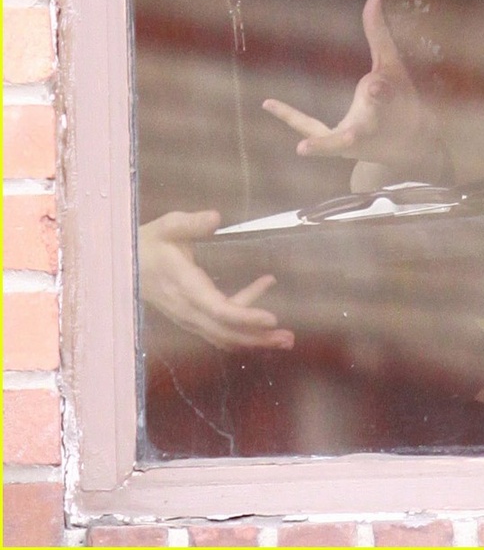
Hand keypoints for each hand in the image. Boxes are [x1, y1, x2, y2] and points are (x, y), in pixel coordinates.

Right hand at [138, 210, 294, 351]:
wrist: (124, 266)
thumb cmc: (149, 243)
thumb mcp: (167, 226)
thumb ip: (191, 223)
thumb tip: (215, 217)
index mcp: (185, 287)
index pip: (218, 310)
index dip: (245, 316)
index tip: (271, 318)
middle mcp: (189, 309)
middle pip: (226, 332)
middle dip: (258, 337)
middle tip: (288, 338)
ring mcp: (189, 317)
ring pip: (224, 335)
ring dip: (254, 338)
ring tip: (284, 337)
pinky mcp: (192, 317)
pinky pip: (220, 327)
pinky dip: (243, 323)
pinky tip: (261, 298)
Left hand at [263, 0, 441, 178]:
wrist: (407, 142)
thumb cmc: (399, 99)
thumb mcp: (392, 63)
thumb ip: (380, 31)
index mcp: (390, 106)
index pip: (385, 98)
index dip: (380, 92)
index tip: (375, 87)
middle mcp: (373, 128)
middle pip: (367, 127)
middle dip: (359, 129)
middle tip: (354, 132)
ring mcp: (353, 141)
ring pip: (338, 143)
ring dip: (323, 147)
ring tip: (303, 148)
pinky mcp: (337, 144)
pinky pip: (312, 130)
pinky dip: (292, 118)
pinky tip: (268, 103)